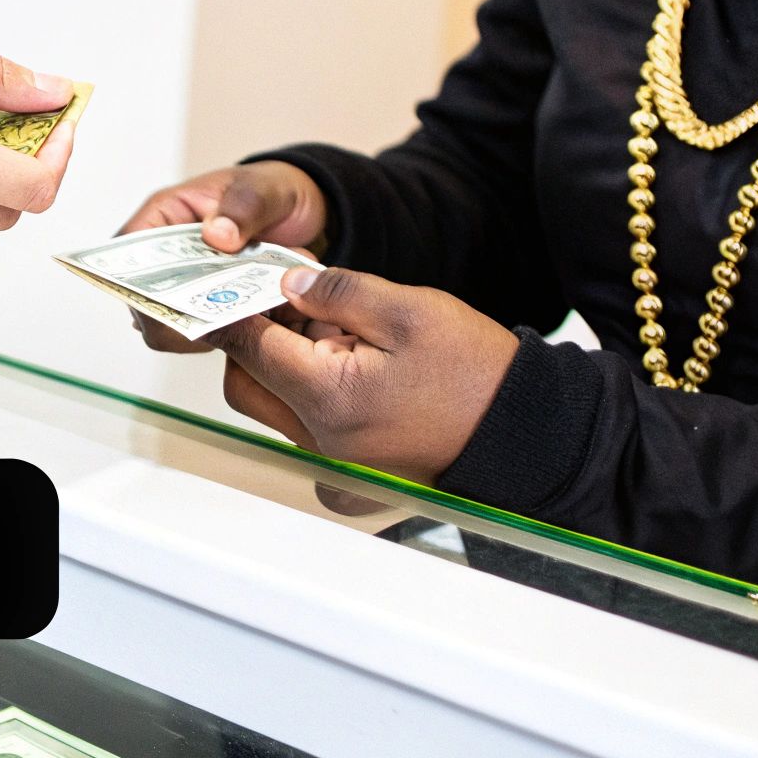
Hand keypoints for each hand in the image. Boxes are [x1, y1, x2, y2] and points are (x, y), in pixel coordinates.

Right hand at [118, 161, 327, 352]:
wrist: (297, 209)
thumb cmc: (269, 190)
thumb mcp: (262, 190)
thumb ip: (243, 208)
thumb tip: (216, 235)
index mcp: (164, 216)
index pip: (126, 254)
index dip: (135, 284)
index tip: (169, 303)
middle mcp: (166, 254)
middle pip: (144, 301)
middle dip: (179, 315)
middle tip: (221, 319)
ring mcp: (185, 282)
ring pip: (172, 324)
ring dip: (208, 328)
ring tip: (249, 316)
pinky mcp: (207, 304)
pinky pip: (204, 332)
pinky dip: (229, 333)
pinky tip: (257, 321)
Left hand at [205, 266, 518, 484]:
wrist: (524, 434)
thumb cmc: (476, 373)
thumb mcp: (409, 310)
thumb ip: (338, 292)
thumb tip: (289, 285)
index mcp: (329, 399)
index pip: (250, 349)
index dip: (235, 310)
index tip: (233, 286)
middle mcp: (320, 441)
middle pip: (248, 385)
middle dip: (255, 341)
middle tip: (288, 305)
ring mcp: (333, 463)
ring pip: (273, 407)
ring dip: (284, 367)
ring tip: (335, 335)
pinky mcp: (348, 472)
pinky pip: (303, 429)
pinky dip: (308, 395)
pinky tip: (349, 368)